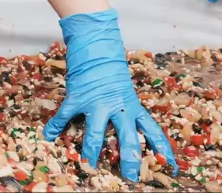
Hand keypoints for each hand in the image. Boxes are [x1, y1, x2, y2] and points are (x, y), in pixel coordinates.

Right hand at [44, 10, 176, 181]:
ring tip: (89, 165)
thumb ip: (126, 108)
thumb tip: (131, 128)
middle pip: (129, 140)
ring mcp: (96, 103)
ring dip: (91, 152)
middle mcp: (117, 107)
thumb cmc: (111, 67)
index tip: (172, 168)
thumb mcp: (124, 89)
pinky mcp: (77, 97)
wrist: (96, 42)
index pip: (153, 131)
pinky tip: (49, 137)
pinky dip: (55, 127)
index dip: (163, 151)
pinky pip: (65, 116)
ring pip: (95, 135)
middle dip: (130, 162)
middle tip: (131, 178)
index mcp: (132, 105)